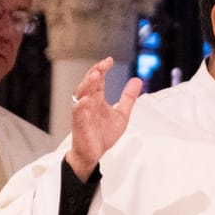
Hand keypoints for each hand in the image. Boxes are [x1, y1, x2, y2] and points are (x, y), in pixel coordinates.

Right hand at [65, 59, 142, 179]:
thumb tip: (137, 80)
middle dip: (95, 73)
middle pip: (89, 83)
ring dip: (87, 84)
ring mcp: (83, 113)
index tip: (109, 60)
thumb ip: (128, 98)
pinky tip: (85, 100)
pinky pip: (78, 113)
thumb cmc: (102, 134)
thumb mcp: (121, 114)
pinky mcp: (79, 124)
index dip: (102, 69)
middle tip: (103, 65)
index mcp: (97, 99)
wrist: (93, 154)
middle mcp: (88, 103)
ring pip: (81, 94)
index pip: (98, 80)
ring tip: (95, 76)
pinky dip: (80, 105)